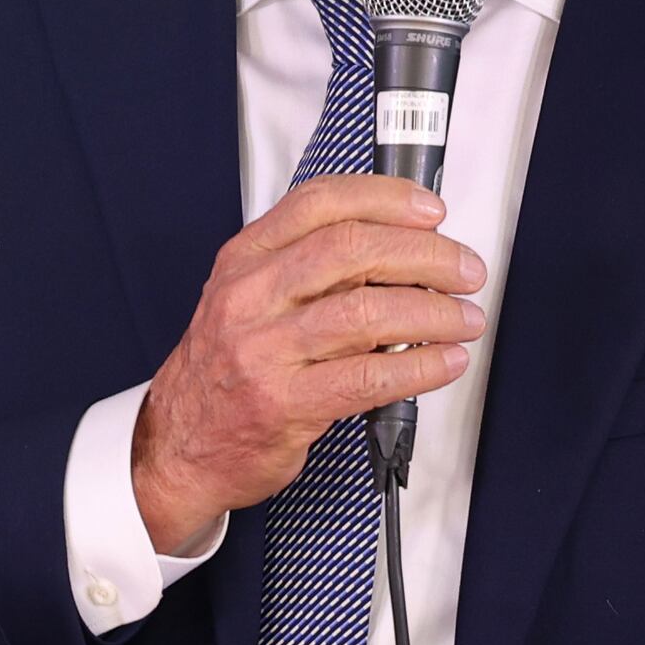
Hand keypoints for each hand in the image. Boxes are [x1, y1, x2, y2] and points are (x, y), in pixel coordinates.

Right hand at [130, 174, 482, 554]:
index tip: (431, 211)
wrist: (177, 446)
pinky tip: (446, 362)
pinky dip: (420, 366)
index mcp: (245, 258)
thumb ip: (308, 268)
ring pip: (366, 312)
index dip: (386, 198)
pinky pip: (367, 377)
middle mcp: (250, 296)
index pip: (320, 202)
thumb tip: (401, 248)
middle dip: (426, 255)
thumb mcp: (248, 298)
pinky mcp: (283, 404)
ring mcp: (263, 351)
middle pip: (352, 249)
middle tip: (465, 270)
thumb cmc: (226, 370)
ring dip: (434, 312)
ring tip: (466, 318)